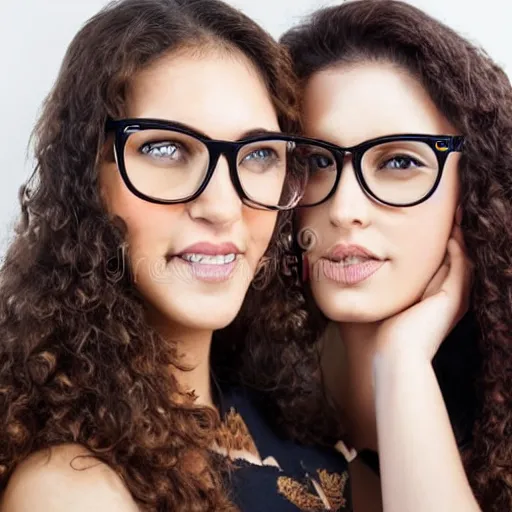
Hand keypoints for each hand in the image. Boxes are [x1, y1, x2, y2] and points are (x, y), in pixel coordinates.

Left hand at [374, 223, 472, 363]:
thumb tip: (370, 269)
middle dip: (454, 239)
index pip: (443, 267)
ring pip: (462, 262)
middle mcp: (449, 301)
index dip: (442, 247)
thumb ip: (388, 288)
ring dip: (459, 240)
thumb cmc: (385, 333)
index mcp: (436, 302)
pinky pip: (459, 268)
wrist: (394, 354)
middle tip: (451, 216)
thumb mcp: (390, 303)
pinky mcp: (453, 299)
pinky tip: (451, 236)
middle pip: (456, 262)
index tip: (434, 226)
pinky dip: (457, 251)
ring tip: (455, 218)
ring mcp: (454, 300)